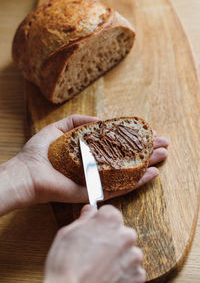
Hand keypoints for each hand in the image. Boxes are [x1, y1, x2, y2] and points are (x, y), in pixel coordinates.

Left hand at [15, 114, 168, 205]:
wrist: (27, 173)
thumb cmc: (40, 151)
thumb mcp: (59, 128)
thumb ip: (78, 121)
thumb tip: (100, 120)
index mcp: (89, 152)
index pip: (117, 144)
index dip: (133, 138)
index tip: (149, 132)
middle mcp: (96, 166)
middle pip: (126, 158)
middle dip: (146, 151)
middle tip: (164, 144)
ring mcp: (97, 180)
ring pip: (128, 173)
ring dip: (147, 165)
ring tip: (163, 156)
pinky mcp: (95, 192)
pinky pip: (119, 188)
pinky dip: (136, 182)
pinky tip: (151, 174)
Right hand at [44, 204, 145, 282]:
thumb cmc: (65, 264)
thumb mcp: (68, 232)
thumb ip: (84, 218)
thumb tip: (90, 211)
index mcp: (110, 219)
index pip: (109, 212)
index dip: (99, 221)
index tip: (94, 228)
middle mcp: (126, 234)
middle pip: (120, 231)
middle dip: (110, 238)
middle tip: (94, 250)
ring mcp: (133, 256)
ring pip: (127, 250)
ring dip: (118, 256)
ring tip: (100, 265)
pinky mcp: (137, 275)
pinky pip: (132, 269)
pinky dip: (123, 272)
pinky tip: (107, 275)